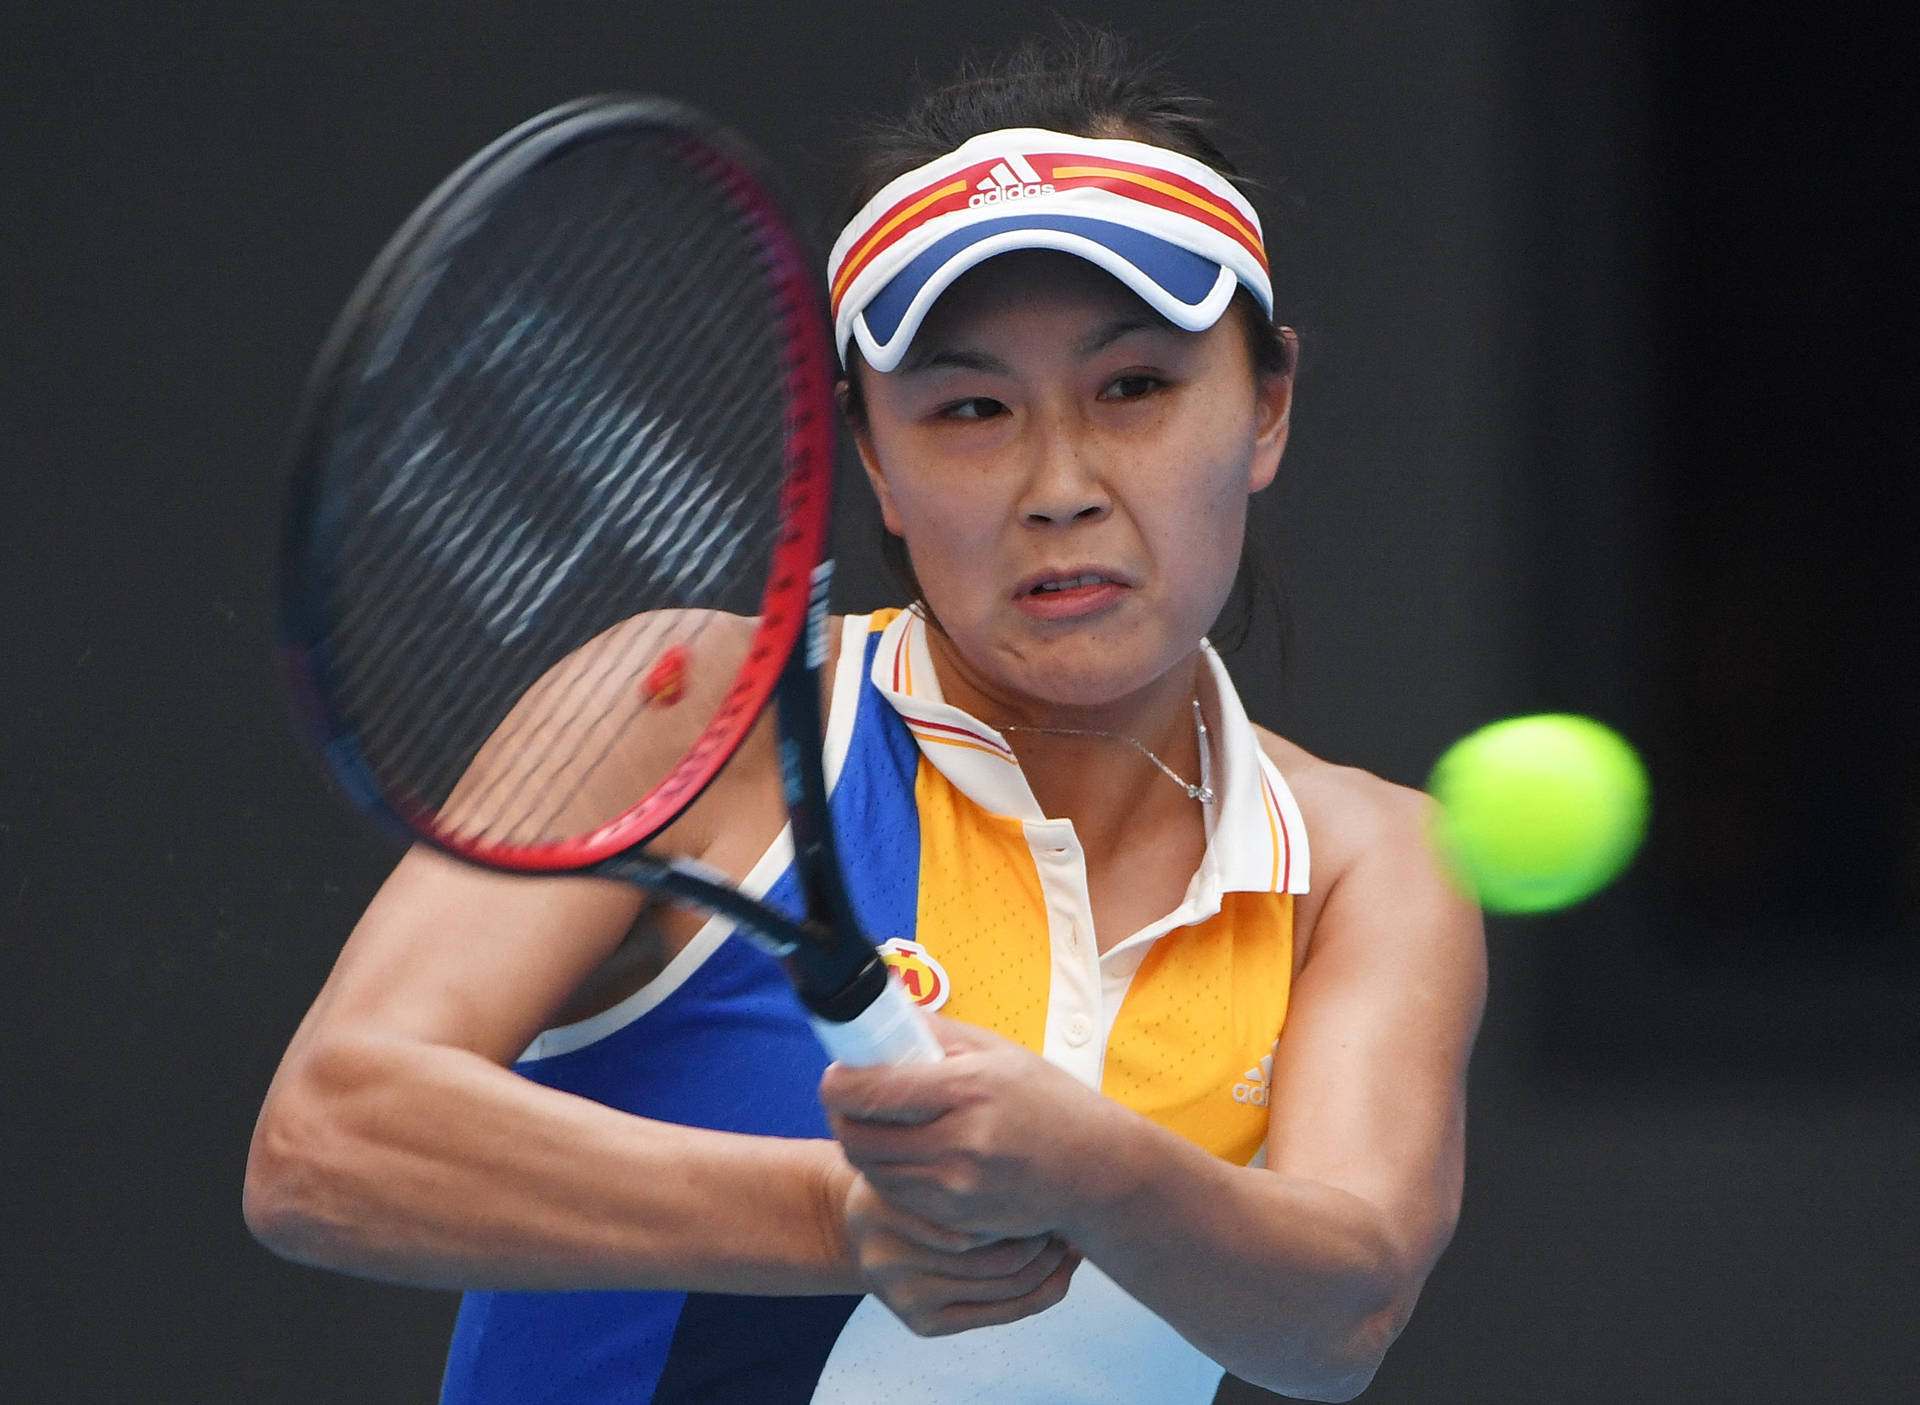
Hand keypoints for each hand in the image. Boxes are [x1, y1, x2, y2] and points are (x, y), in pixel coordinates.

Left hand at [819, 1016, 1122, 1242]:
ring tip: (881, 1126)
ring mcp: (957, 1188)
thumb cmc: (1047, 1102)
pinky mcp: (957, 1219)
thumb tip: (882, 1014)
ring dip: (862, 1148)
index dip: (837, 1083)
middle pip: (857, 1138)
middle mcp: (959, 1142)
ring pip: (871, 1171)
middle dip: (841, 1117)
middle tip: (849, 1101)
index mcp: (966, 1089)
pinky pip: (897, 1198)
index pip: (869, 1091)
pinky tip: (908, 1157)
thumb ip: (935, 1033)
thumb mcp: (997, 1052)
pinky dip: (890, 1176)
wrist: (1094, 1170)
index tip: (837, 1074)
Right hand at [840, 1173, 1079, 1335]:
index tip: (1055, 1182)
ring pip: (1007, 1285)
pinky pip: (1001, 1312)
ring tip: (1070, 1238)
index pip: (976, 1211)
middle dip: (1045, 1238)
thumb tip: (1046, 1163)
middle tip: (1070, 1215)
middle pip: (998, 1255)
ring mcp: (902, 1295)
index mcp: (883, 1205)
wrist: (860, 1232)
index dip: (1026, 1200)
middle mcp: (886, 1256)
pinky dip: (1042, 1292)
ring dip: (1051, 1265)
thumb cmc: (908, 1181)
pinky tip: (1062, 1270)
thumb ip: (954, 1156)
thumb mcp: (917, 1155)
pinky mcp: (921, 1324)